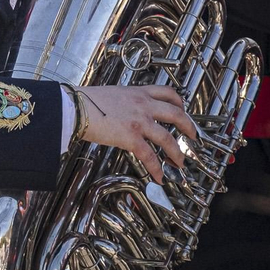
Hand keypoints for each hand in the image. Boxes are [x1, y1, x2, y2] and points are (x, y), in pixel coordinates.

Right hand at [74, 84, 197, 183]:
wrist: (76, 107)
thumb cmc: (87, 101)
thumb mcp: (112, 94)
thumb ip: (126, 101)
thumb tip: (128, 112)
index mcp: (138, 92)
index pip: (168, 93)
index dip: (180, 103)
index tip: (182, 110)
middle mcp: (143, 105)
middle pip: (177, 114)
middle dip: (189, 127)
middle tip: (193, 136)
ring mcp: (139, 121)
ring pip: (168, 138)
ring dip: (177, 152)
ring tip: (180, 162)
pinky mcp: (131, 137)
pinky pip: (150, 156)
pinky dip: (156, 168)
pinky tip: (159, 177)